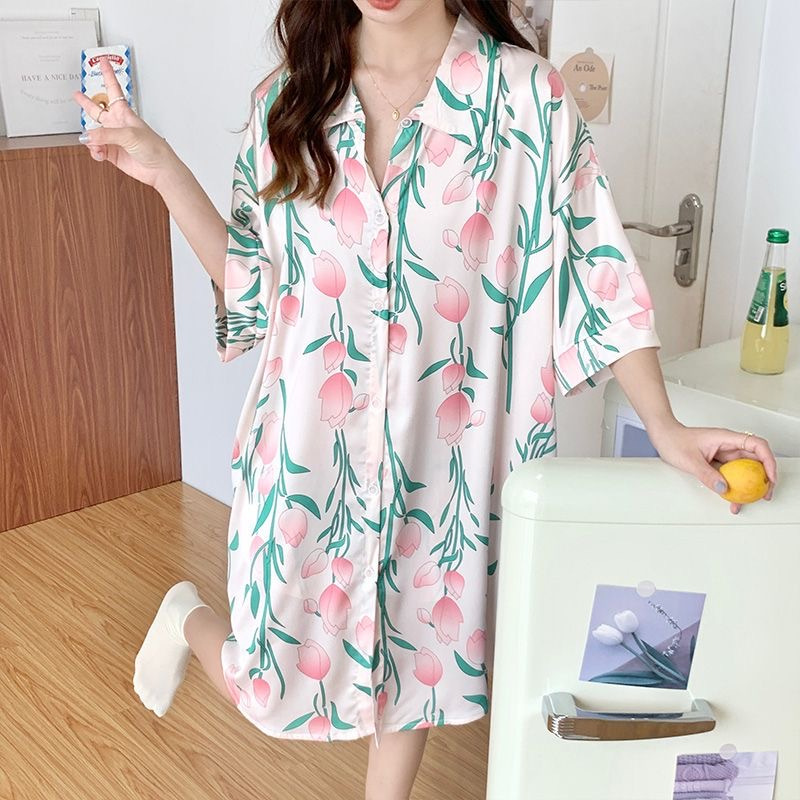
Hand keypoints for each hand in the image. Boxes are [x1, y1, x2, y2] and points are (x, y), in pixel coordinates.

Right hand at [71, 55, 175, 187]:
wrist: (159, 168)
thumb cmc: (153, 147)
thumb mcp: (129, 135)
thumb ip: (105, 134)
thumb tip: (88, 136)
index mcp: (123, 113)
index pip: (113, 88)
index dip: (108, 74)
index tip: (104, 61)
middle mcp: (117, 124)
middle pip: (97, 110)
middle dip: (86, 102)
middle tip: (76, 95)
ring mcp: (114, 139)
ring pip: (93, 133)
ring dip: (91, 139)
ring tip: (95, 144)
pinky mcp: (112, 153)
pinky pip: (96, 150)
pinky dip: (95, 152)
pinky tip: (99, 153)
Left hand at [648, 421, 776, 514]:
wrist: (663, 437)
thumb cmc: (674, 440)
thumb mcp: (690, 460)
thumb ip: (707, 475)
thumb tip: (724, 489)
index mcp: (726, 438)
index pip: (757, 445)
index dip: (768, 461)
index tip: (770, 477)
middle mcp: (728, 445)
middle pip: (756, 459)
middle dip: (765, 477)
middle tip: (765, 494)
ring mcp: (724, 454)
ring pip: (745, 469)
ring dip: (750, 485)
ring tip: (749, 500)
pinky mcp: (718, 462)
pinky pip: (732, 475)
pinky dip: (735, 486)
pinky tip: (732, 498)